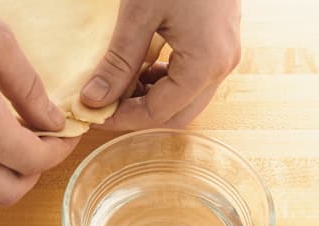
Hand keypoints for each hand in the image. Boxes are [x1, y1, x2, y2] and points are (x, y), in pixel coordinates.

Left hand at [80, 0, 240, 129]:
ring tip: (119, 83)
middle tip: (105, 103)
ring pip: (185, 99)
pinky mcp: (219, 43)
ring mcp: (224, 55)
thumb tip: (94, 99)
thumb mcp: (139, 13)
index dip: (123, 119)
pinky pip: (191, 78)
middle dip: (138, 113)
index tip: (94, 113)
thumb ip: (118, 61)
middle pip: (177, 114)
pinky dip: (164, 81)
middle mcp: (221, 66)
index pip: (159, 112)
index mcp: (206, 63)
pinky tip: (141, 67)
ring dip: (151, 98)